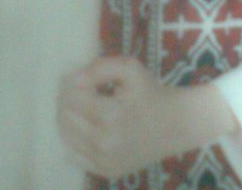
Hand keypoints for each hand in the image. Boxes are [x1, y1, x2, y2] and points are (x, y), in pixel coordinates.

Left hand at [57, 55, 236, 179]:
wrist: (176, 124)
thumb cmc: (150, 92)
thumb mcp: (129, 68)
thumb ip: (99, 68)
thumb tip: (74, 80)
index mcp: (109, 115)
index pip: (70, 97)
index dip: (71, 84)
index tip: (82, 79)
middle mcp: (104, 142)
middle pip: (65, 117)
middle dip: (67, 100)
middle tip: (82, 91)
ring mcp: (105, 161)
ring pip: (66, 137)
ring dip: (69, 118)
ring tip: (85, 107)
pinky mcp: (108, 172)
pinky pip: (75, 156)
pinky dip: (75, 140)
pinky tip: (88, 127)